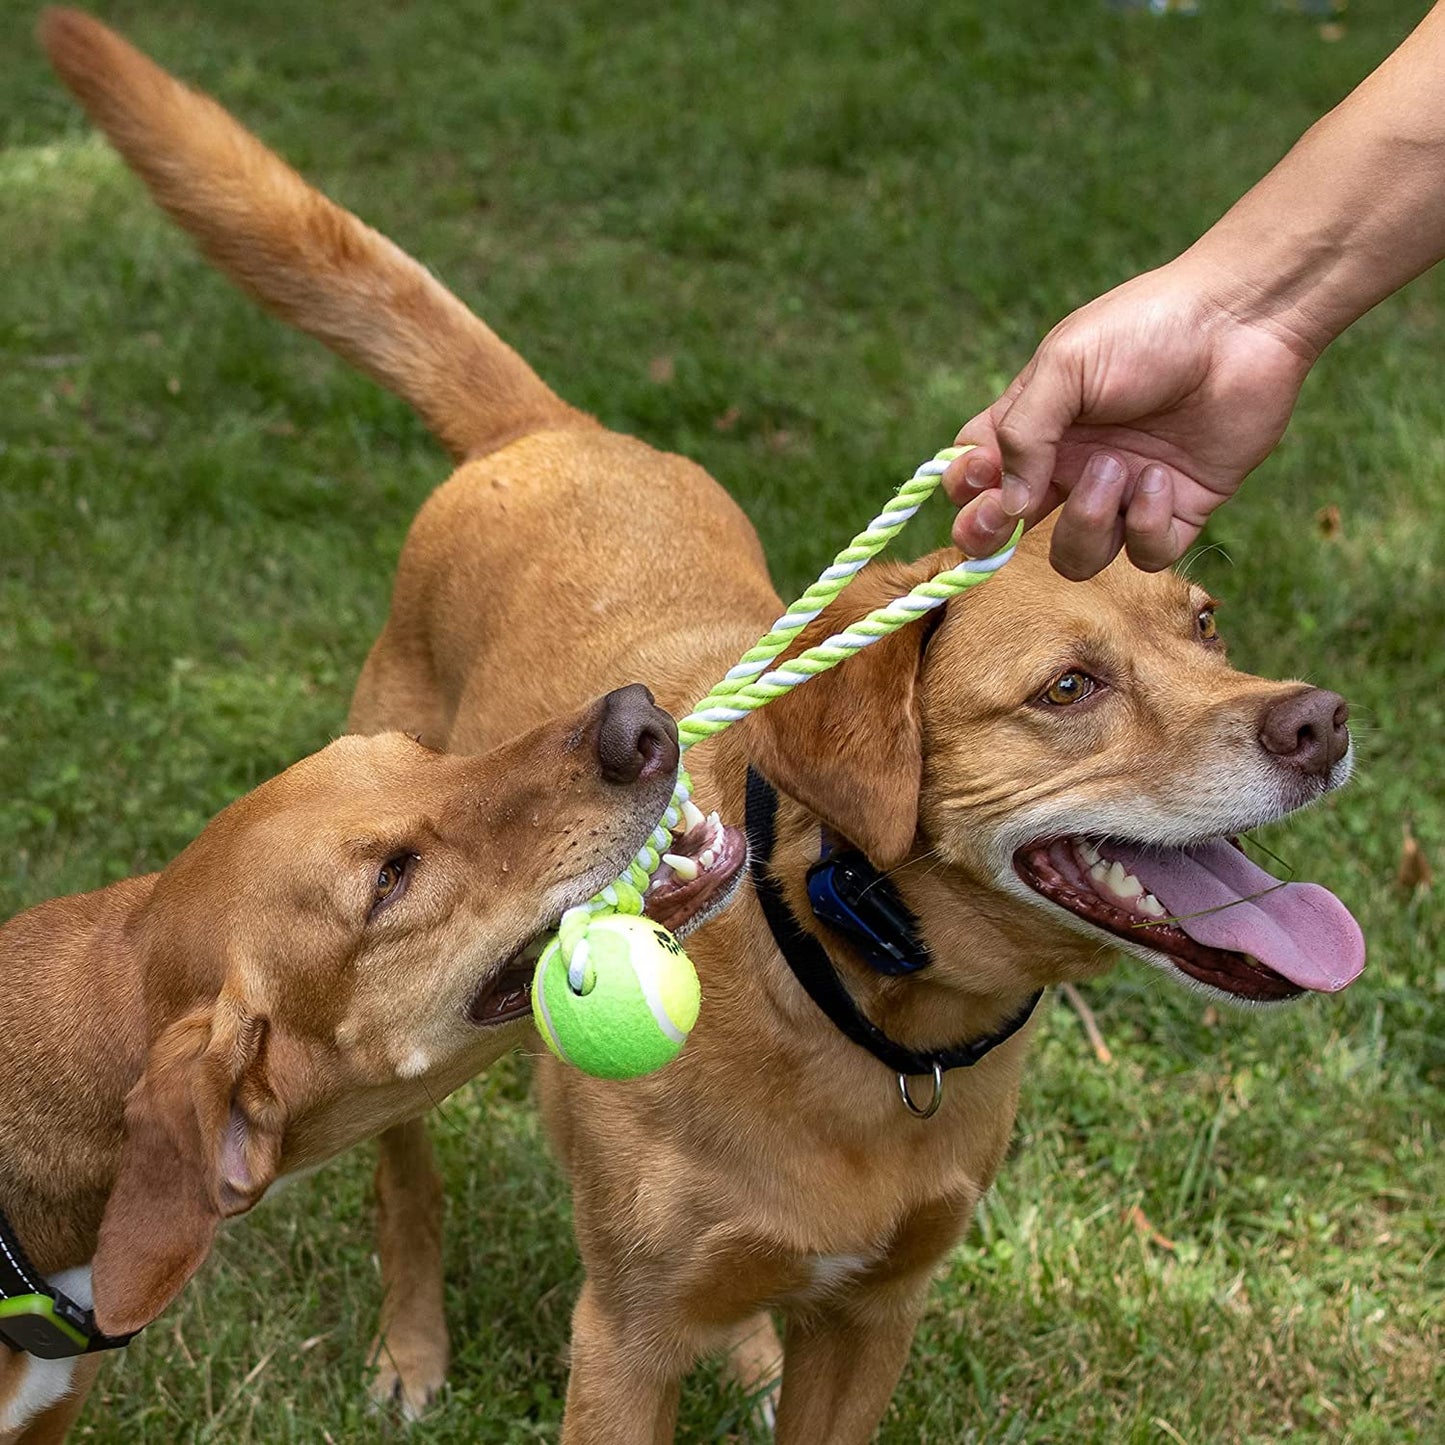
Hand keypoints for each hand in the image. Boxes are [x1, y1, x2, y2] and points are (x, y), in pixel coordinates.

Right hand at [944, 262, 1315, 578]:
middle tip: (1014, 516)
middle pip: (1010, 530)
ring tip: (1118, 467)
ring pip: (1075, 557)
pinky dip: (1146, 523)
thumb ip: (1022, 434)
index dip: (967, 490)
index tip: (980, 484)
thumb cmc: (1147, 328)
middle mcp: (1071, 466)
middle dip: (996, 538)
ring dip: (1088, 521)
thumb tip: (1006, 505)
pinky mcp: (1175, 513)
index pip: (976, 475)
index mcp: (1037, 426)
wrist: (1244, 322)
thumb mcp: (1065, 365)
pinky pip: (1142, 554)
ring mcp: (1120, 494)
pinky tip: (1161, 478)